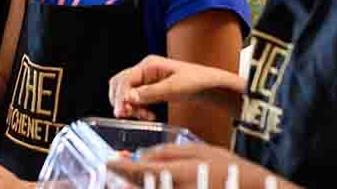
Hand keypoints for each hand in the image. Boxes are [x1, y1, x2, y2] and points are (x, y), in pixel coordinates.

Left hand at [108, 144, 290, 188]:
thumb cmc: (227, 169)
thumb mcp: (199, 150)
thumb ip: (168, 152)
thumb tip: (143, 155)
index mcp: (176, 174)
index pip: (138, 171)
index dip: (120, 168)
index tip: (109, 163)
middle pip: (138, 187)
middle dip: (124, 181)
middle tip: (114, 172)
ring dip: (136, 186)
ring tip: (128, 179)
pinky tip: (147, 185)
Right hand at [109, 55, 241, 119]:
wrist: (210, 86)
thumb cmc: (196, 81)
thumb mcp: (174, 88)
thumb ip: (150, 93)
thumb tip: (129, 97)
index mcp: (149, 65)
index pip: (124, 79)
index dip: (121, 96)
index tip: (123, 111)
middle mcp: (144, 70)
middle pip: (120, 84)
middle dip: (121, 100)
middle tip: (128, 114)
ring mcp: (147, 79)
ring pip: (126, 92)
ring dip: (129, 105)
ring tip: (143, 116)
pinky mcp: (150, 88)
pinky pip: (135, 98)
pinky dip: (137, 107)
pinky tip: (147, 115)